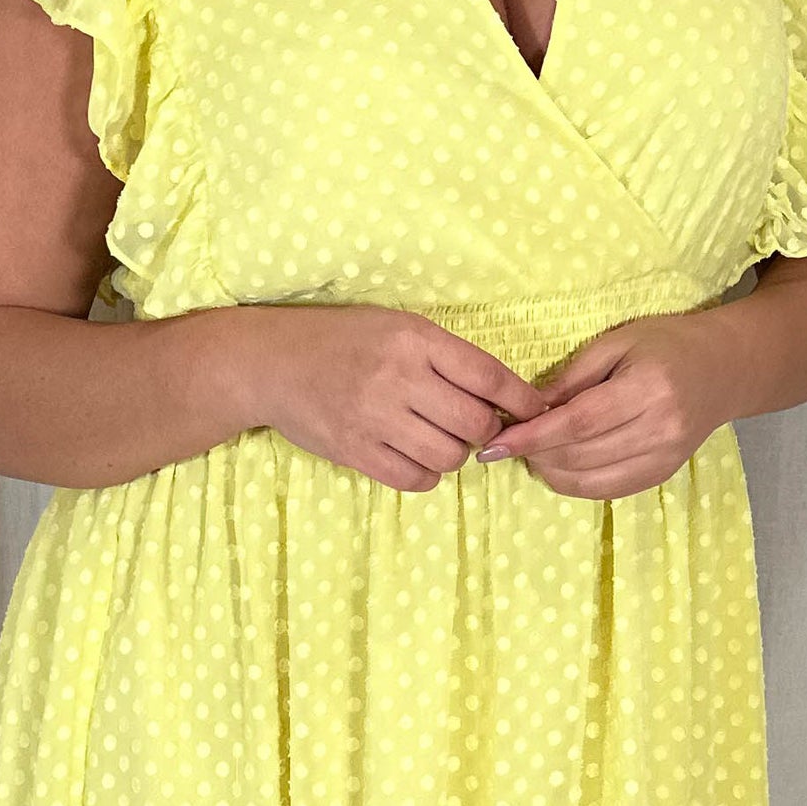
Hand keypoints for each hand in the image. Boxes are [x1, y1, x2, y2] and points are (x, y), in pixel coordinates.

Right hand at [257, 304, 554, 491]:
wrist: (271, 362)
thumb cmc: (342, 340)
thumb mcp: (396, 327)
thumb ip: (445, 357)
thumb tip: (502, 397)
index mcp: (414, 339)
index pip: (488, 375)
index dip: (520, 399)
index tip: (535, 410)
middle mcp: (397, 377)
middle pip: (474, 423)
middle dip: (486, 430)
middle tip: (472, 425)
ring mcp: (374, 417)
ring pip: (449, 456)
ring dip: (455, 454)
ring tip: (437, 438)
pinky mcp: (355, 450)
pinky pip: (415, 479)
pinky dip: (425, 474)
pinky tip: (414, 456)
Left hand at [477, 311, 738, 496]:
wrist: (724, 369)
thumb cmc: (667, 345)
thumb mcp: (617, 342)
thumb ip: (573, 377)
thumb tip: (527, 408)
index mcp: (648, 389)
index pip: (579, 423)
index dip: (534, 437)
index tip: (496, 444)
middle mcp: (660, 429)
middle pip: (581, 455)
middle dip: (536, 454)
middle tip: (508, 442)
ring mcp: (665, 458)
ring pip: (591, 480)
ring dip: (551, 472)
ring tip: (531, 453)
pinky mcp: (663, 474)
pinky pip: (609, 490)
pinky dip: (575, 483)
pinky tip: (557, 466)